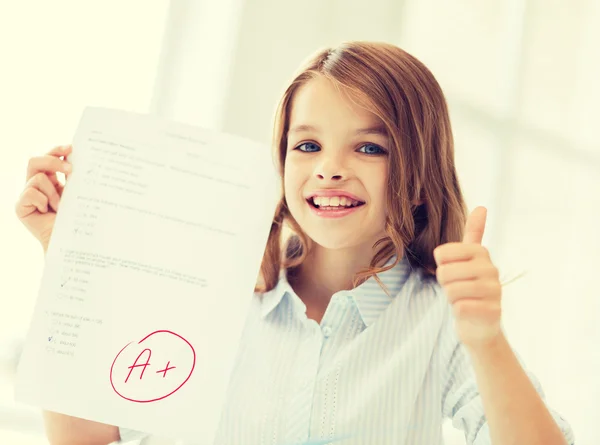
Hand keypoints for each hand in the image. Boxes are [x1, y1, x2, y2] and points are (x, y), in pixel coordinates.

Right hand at [15, 145, 72, 249]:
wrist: (69, 240)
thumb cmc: (76, 217)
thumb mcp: (75, 193)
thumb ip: (73, 177)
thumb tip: (78, 157)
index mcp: (50, 179)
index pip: (48, 157)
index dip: (57, 150)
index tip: (71, 147)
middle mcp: (36, 184)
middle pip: (35, 160)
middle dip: (53, 161)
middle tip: (70, 170)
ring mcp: (27, 195)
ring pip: (37, 178)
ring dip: (53, 193)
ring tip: (60, 207)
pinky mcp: (20, 206)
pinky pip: (30, 193)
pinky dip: (43, 201)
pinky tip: (47, 211)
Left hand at [433, 206, 501, 348]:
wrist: (479, 324)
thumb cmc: (468, 287)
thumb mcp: (468, 259)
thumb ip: (473, 233)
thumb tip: (482, 206)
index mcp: (480, 253)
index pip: (441, 254)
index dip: (441, 266)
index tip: (454, 272)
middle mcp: (491, 269)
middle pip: (444, 273)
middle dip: (445, 284)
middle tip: (458, 289)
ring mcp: (494, 290)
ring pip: (451, 291)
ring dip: (452, 299)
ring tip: (464, 300)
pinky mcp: (492, 311)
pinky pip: (460, 307)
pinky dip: (459, 312)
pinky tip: (470, 312)